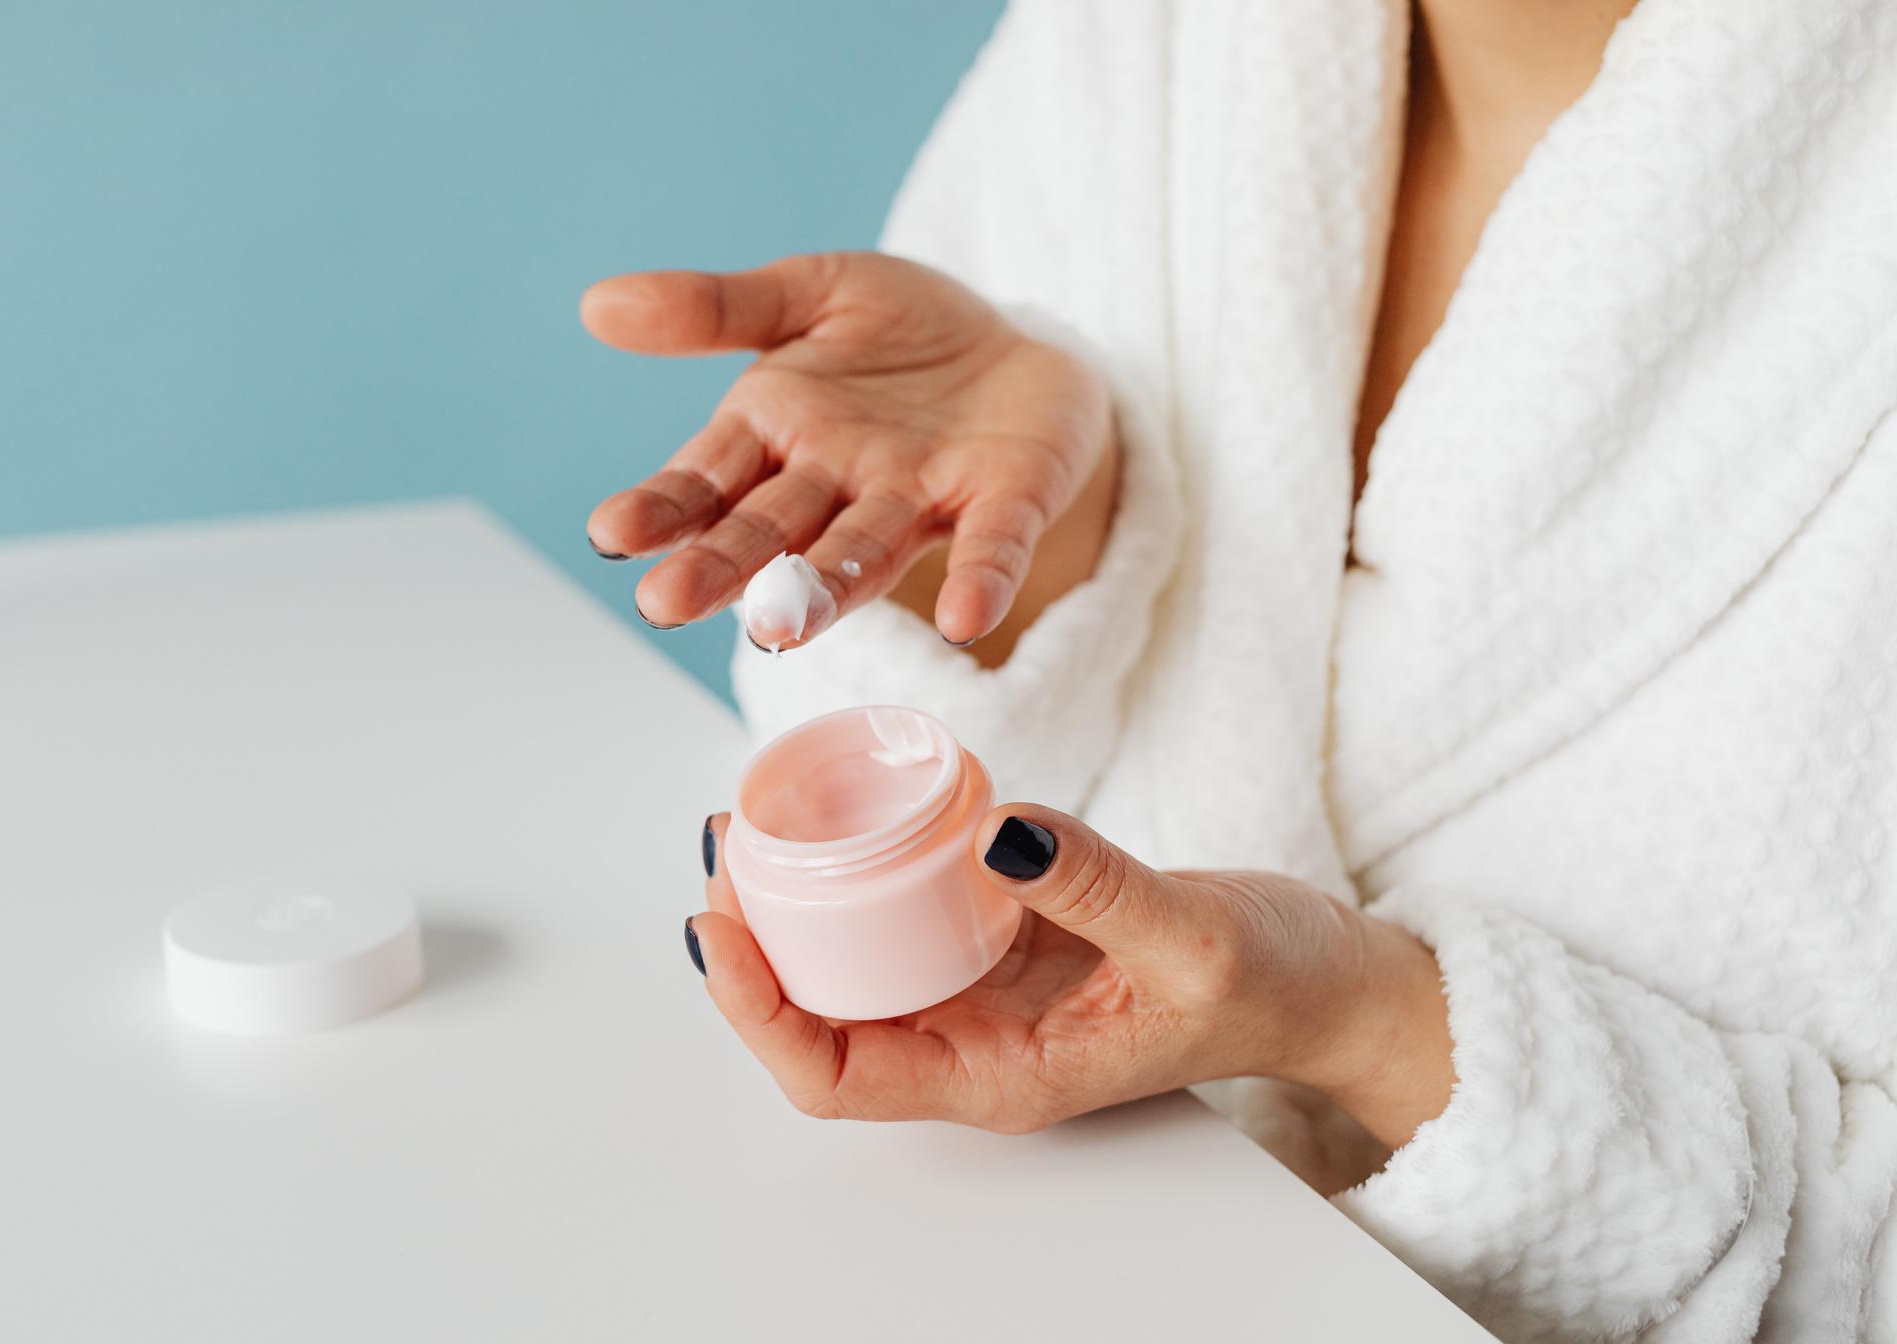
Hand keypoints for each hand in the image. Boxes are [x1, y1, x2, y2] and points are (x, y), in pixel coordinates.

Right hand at [581, 252, 1117, 652]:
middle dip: (723, 567)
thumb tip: (597, 304)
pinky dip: (978, 583)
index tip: (611, 533)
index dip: (663, 507)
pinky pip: (989, 547)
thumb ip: (716, 307)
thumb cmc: (903, 335)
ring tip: (778, 629)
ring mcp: (919, 499)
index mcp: (776, 433)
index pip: (708, 479)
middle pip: (771, 532)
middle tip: (665, 604)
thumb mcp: (810, 292)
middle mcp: (836, 484)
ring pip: (862, 554)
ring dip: (822, 592)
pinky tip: (963, 618)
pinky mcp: (1005, 502)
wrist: (1023, 343)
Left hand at [689, 806, 1455, 1146]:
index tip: (722, 924)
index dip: (758, 1010)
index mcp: (1000, 1075)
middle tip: (726, 840)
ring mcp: (984, 992)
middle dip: (753, 942)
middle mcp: (973, 1041)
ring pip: (852, 961)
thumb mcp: (1194, 937)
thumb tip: (1001, 834)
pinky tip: (845, 805)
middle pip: (818, 1015)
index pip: (834, 1074)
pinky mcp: (1004, 938)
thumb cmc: (1271, 985)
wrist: (1320, 982)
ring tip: (756, 817)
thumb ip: (1099, 887)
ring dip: (795, 899)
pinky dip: (861, 865)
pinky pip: (906, 909)